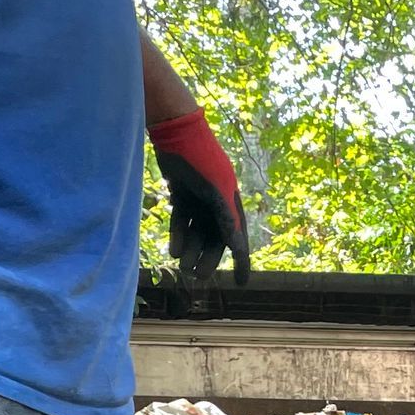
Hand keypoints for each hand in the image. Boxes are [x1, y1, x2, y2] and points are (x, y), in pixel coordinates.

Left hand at [149, 107, 250, 282]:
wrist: (175, 130)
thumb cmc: (199, 158)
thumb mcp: (215, 189)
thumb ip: (226, 218)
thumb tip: (238, 247)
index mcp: (231, 202)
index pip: (239, 238)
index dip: (241, 262)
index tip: (242, 283)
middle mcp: (217, 203)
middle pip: (215, 239)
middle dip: (207, 259)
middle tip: (195, 276)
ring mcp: (199, 200)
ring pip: (196, 232)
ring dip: (190, 249)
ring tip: (180, 265)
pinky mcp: (182, 194)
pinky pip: (182, 221)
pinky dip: (178, 235)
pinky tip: (173, 249)